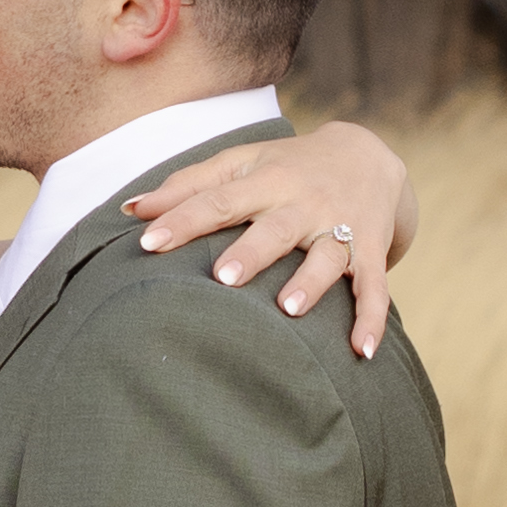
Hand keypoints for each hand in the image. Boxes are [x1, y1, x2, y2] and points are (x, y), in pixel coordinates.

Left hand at [135, 119, 412, 358]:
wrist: (368, 156)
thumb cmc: (286, 166)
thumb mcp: (240, 163)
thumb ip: (187, 186)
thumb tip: (131, 208)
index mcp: (266, 181)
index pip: (219, 200)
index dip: (184, 220)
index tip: (148, 243)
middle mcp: (304, 203)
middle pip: (276, 228)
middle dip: (252, 251)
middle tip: (223, 276)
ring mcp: (341, 226)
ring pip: (328, 256)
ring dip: (311, 282)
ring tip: (289, 309)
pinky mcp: (372, 251)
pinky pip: (375, 288)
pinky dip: (372, 318)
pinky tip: (362, 351)